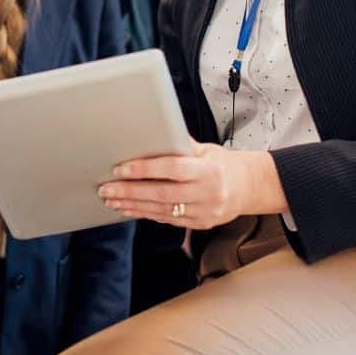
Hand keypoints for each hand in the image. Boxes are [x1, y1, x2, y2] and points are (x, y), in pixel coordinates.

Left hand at [97, 139, 288, 229]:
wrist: (248, 188)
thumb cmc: (222, 164)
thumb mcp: (206, 149)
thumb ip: (180, 144)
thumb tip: (152, 130)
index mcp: (208, 171)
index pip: (171, 169)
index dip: (144, 169)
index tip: (120, 169)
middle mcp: (206, 194)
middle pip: (161, 194)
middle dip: (130, 191)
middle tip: (106, 188)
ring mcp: (204, 212)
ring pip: (161, 210)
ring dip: (132, 205)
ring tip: (111, 199)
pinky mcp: (199, 224)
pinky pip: (167, 220)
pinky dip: (145, 214)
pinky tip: (128, 209)